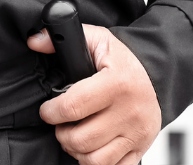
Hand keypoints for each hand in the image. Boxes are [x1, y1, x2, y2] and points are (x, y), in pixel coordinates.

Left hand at [26, 22, 160, 164]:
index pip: (73, 107)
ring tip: (73, 136)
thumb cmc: (121, 61)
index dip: (51, 112)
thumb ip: (63, 41)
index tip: (47, 110)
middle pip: (81, 139)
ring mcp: (137, 134)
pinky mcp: (140, 149)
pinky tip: (90, 147)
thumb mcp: (96, 40)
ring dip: (76, 151)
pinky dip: (94, 163)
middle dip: (61, 134)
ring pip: (94, 160)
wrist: (158, 76)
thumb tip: (35, 41)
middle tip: (60, 124)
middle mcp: (130, 111)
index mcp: (118, 83)